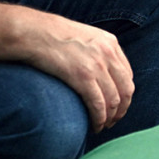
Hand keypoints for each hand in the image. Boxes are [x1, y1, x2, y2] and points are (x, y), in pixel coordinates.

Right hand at [20, 14, 134, 132]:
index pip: (127, 75)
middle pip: (125, 89)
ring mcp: (97, 65)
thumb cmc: (51, 36)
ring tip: (103, 126)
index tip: (117, 106)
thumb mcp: (83, 36)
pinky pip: (98, 104)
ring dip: (110, 118)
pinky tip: (95, 126)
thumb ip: (96, 50)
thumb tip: (100, 71)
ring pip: (114, 100)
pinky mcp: (83, 76)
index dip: (124, 94)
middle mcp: (109, 53)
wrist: (32, 32)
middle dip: (121, 109)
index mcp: (111, 42)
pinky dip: (99, 119)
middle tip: (113, 121)